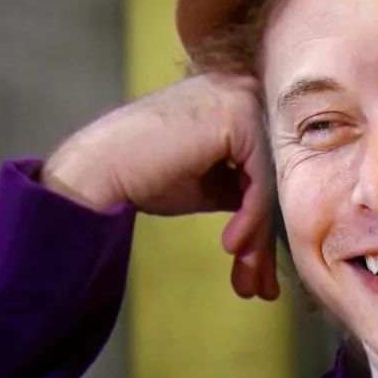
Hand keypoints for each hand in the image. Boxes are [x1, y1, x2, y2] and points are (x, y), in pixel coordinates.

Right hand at [42, 74, 278, 299]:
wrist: (97, 169)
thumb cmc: (144, 175)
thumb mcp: (210, 183)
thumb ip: (245, 187)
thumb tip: (280, 220)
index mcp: (239, 99)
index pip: (267, 167)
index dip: (263, 222)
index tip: (256, 270)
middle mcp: (246, 90)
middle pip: (273, 175)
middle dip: (266, 238)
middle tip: (259, 288)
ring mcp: (244, 98)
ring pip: (270, 181)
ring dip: (259, 238)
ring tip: (246, 280)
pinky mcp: (239, 114)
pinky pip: (260, 178)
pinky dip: (252, 218)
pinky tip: (232, 247)